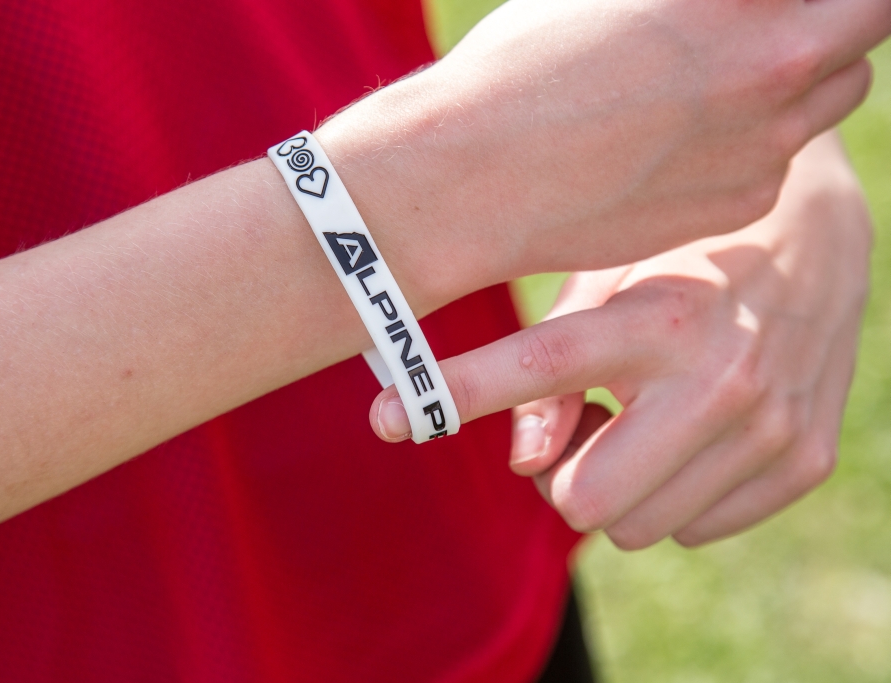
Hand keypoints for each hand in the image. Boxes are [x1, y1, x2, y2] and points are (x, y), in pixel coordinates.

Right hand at [318, 0, 886, 307]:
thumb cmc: (518, 70)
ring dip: (805, 76)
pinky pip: (780, 160)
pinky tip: (684, 142)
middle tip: (768, 25)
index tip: (773, 6)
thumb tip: (706, 10)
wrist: (472, 183)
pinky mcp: (738, 204)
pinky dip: (756, 143)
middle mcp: (775, 65)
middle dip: (831, 17)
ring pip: (833, 96)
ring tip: (727, 78)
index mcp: (741, 0)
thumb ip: (695, 1)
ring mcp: (764, 144)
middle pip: (864, 26)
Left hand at [370, 131, 871, 546]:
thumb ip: (548, 373)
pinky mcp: (806, 461)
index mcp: (655, 318)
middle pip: (581, 501)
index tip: (385, 417)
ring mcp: (770, 428)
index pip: (534, 369)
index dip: (450, 395)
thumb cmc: (679, 255)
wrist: (818, 235)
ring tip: (646, 416)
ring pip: (635, 528)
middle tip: (584, 424)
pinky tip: (696, 430)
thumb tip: (522, 463)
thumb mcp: (602, 281)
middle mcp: (719, 378)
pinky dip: (678, 493)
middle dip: (564, 477)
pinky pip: (695, 529)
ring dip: (620, 485)